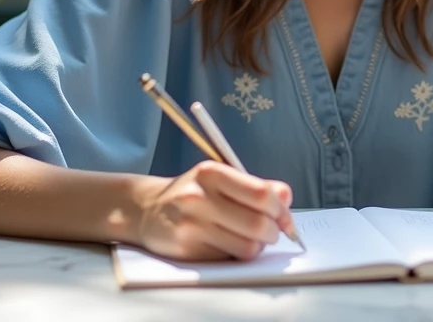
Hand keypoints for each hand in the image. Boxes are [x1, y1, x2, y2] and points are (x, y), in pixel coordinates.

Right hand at [134, 161, 294, 260]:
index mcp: (211, 173)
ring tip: (252, 238)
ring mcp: (192, 225)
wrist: (146, 209)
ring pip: (247, 246)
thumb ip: (255, 186)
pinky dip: (238, 255)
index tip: (286, 218)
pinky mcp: (187, 250)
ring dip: (258, 246)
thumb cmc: (191, 192)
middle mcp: (199, 198)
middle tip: (273, 231)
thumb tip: (286, 197)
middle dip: (274, 232)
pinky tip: (231, 244)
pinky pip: (229, 259)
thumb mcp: (220, 178)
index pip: (261, 194)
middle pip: (258, 223)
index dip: (281, 210)